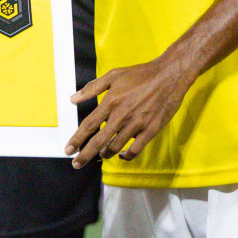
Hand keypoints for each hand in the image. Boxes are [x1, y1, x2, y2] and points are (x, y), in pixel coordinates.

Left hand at [65, 53, 196, 169]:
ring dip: (105, 153)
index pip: (89, 125)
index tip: (68, 150)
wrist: (169, 76)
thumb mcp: (114, 75)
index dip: (77, 139)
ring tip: (101, 154)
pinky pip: (135, 150)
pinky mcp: (150, 131)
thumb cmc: (140, 74)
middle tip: (76, 164)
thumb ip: (92, 87)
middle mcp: (121, 115)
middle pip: (99, 141)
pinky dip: (126, 156)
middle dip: (85, 155)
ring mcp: (136, 125)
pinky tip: (122, 155)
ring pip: (115, 147)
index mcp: (111, 101)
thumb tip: (73, 98)